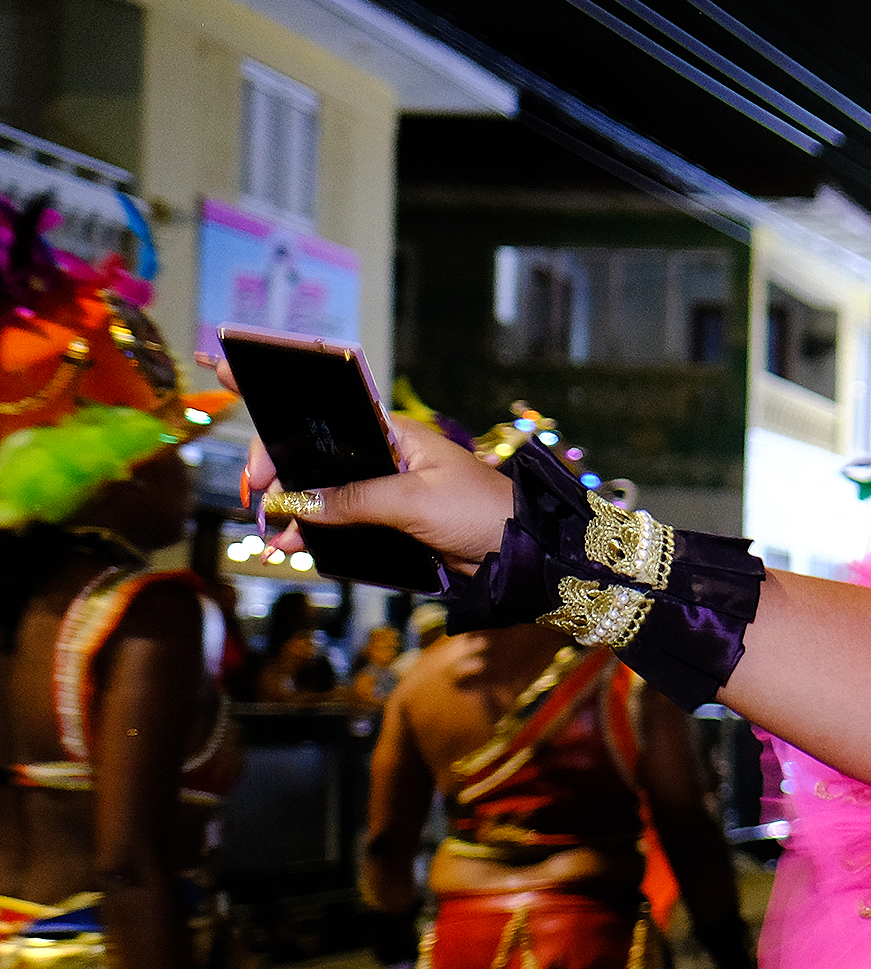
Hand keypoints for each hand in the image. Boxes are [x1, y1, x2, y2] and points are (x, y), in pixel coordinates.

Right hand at [242, 403, 514, 575]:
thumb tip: (296, 502)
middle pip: (316, 458)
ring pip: (325, 493)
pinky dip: (316, 532)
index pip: (326, 416)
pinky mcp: (391, 520)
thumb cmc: (479, 510)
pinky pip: (342, 521)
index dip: (283, 420)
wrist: (521, 552)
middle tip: (262, 504)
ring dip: (296, 511)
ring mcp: (386, 489)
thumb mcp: (414, 501)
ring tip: (273, 535)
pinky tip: (294, 545)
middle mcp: (384, 456)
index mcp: (392, 434)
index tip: (251, 442)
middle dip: (283, 477)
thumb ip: (354, 500)